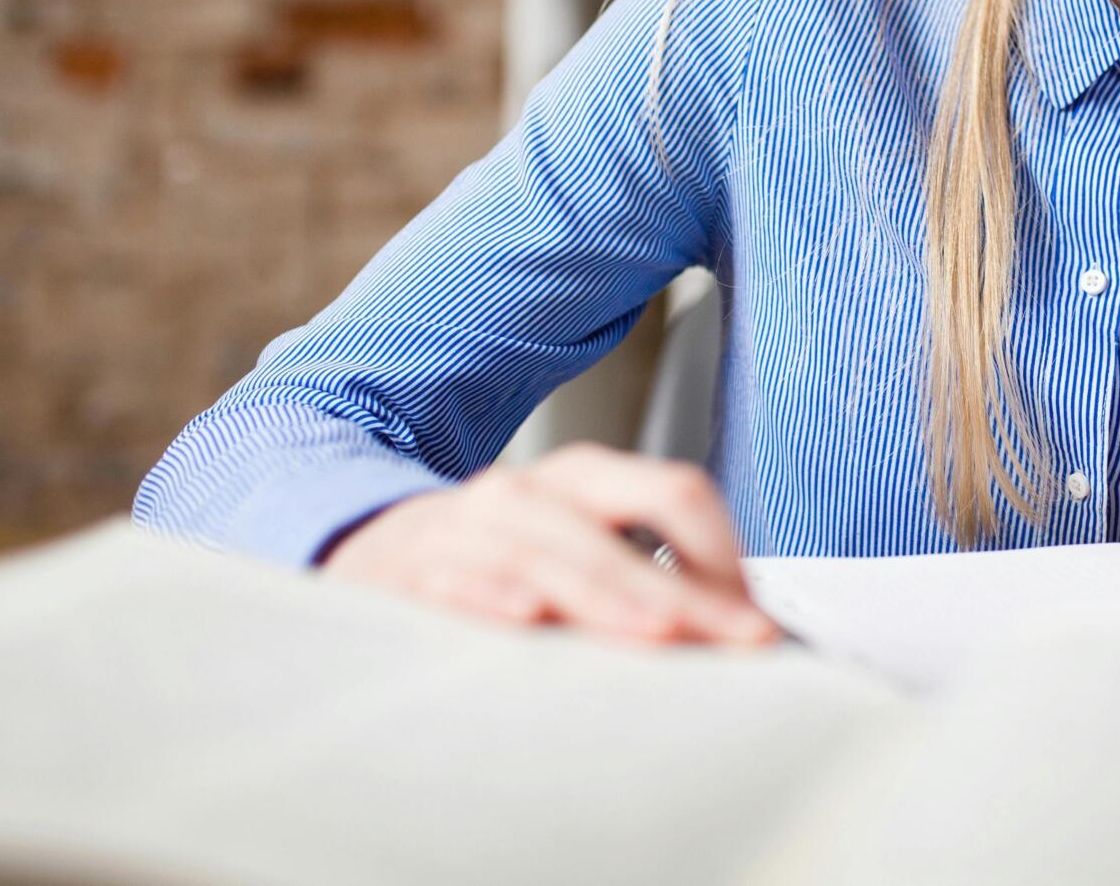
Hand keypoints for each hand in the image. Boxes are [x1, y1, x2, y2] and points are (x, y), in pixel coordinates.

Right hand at [317, 442, 784, 647]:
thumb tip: (737, 624)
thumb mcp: (573, 545)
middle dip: (685, 593)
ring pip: (545, 555)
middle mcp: (526, 493)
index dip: (722, 551)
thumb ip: (646, 574)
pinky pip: (454, 581)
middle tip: (739, 639)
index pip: (673, 492)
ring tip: (657, 630)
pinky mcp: (409, 571)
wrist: (365, 546)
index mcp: (580, 480)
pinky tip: (526, 616)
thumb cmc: (492, 558)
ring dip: (605, 595)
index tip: (754, 614)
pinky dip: (491, 596)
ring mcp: (465, 530)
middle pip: (617, 535)